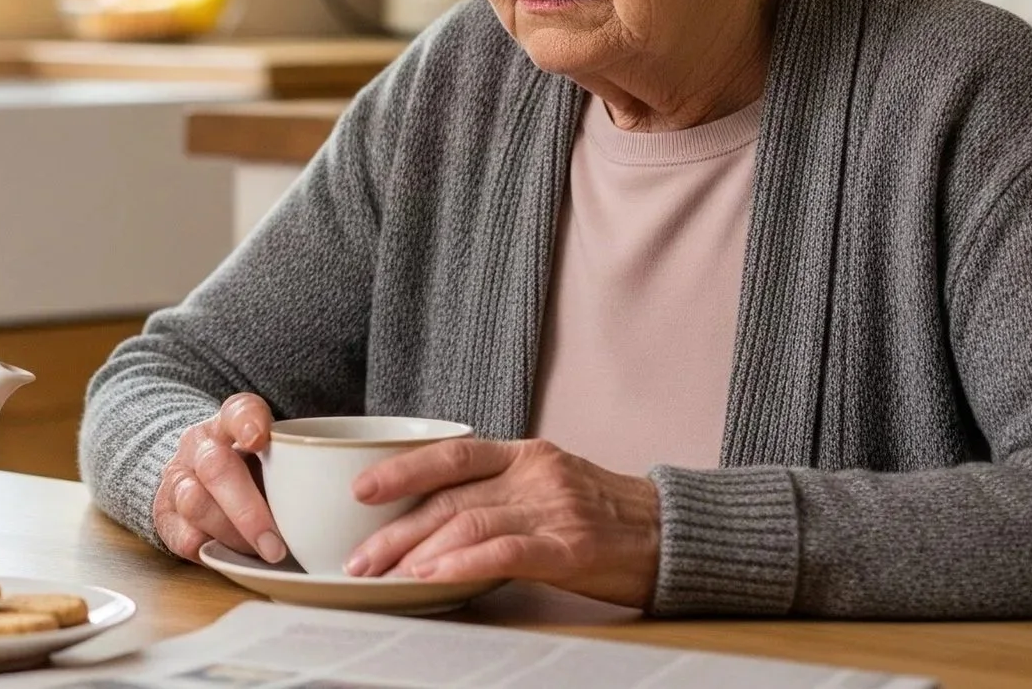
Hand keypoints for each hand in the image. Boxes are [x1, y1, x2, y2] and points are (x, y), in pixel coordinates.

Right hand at [152, 393, 288, 564]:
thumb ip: (299, 466)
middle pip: (216, 468)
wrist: (197, 475)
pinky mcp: (164, 514)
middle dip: (248, 511)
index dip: (247, 422)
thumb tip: (346, 506)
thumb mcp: (274, 456)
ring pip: (195, 503)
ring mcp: (178, 478)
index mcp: (230, 424)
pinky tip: (233, 556)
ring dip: (232, 535)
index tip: (261, 439)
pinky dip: (209, 550)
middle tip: (277, 547)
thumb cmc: (251, 469)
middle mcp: (199, 446)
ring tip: (262, 555)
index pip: (237, 411)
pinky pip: (181, 536)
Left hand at [344, 438, 660, 607]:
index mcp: (525, 455)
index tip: (360, 489)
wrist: (673, 533)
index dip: (402, 469)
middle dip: (395, 529)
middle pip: (450, 498)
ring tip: (384, 574)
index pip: (452, 454)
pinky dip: (463, 564)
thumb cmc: (606, 516)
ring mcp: (553, 509)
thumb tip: (432, 518)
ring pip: (469, 523)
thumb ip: (498, 492)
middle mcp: (534, 475)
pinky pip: (507, 552)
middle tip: (358, 557)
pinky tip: (434, 577)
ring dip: (418, 551)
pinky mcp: (571, 547)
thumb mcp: (549, 485)